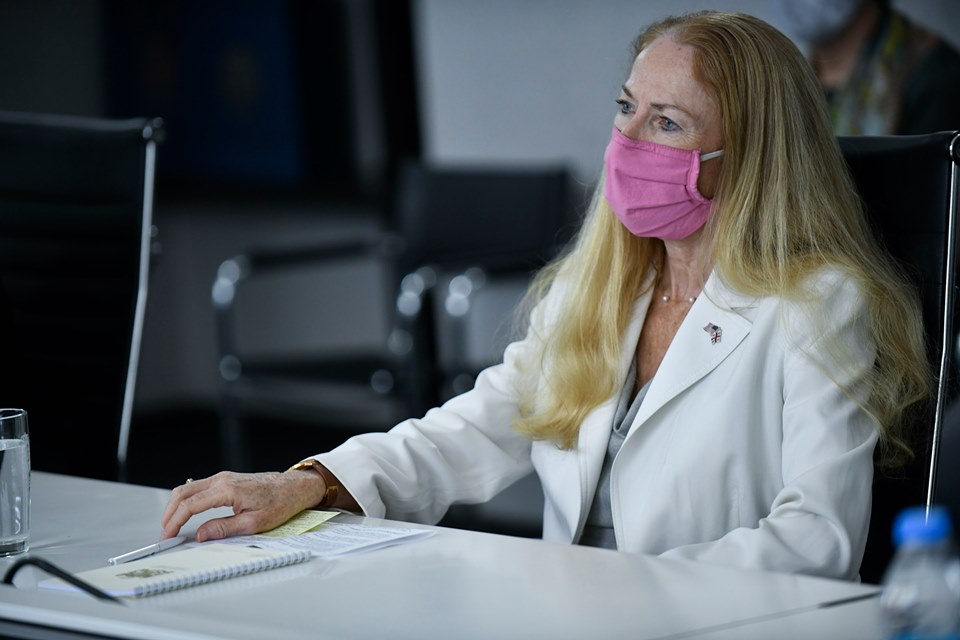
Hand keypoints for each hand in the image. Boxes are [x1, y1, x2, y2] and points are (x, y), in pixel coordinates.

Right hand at [160, 470, 326, 541]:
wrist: (294, 487)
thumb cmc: (280, 503)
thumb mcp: (253, 524)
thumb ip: (224, 529)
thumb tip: (201, 535)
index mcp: (228, 490)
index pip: (191, 505)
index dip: (175, 521)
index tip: (168, 534)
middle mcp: (223, 479)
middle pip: (183, 492)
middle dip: (170, 512)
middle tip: (166, 532)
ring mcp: (224, 477)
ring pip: (189, 487)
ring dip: (177, 505)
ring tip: (173, 524)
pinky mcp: (226, 479)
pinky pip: (199, 487)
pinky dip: (188, 499)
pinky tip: (187, 513)